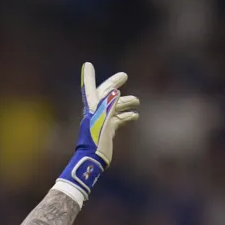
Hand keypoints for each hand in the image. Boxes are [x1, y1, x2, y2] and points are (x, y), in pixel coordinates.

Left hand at [54, 62, 138, 202]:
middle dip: (114, 84)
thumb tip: (116, 92)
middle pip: (106, 94)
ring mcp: (102, 121)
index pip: (89, 88)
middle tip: (124, 76)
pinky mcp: (108, 131)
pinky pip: (118, 119)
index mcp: (92, 108)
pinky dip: (126, 116)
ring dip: (125, 102)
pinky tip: (135, 116)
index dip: (88, 76)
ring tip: (137, 100)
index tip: (87, 64)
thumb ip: (108, 106)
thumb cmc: (95, 141)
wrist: (92, 160)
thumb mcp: (102, 122)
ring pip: (114, 107)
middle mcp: (96, 112)